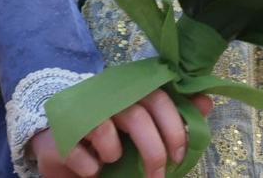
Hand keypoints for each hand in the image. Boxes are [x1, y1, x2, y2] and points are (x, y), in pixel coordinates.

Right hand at [29, 90, 210, 177]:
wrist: (60, 147)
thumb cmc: (107, 138)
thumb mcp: (142, 129)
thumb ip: (172, 117)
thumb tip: (205, 102)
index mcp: (126, 93)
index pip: (156, 96)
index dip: (173, 125)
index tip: (179, 156)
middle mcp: (102, 97)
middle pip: (135, 114)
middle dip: (153, 150)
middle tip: (158, 175)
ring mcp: (77, 113)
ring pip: (104, 128)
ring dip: (114, 154)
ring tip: (112, 163)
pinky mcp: (57, 135)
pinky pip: (79, 154)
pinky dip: (90, 168)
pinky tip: (90, 168)